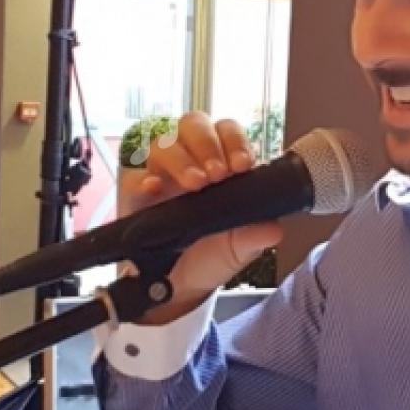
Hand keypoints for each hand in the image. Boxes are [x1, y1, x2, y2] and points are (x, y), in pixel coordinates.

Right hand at [120, 112, 283, 324]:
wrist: (177, 286)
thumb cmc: (209, 258)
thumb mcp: (237, 251)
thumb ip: (254, 238)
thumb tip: (273, 229)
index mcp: (221, 165)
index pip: (228, 133)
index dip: (235, 141)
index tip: (241, 165)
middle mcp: (191, 161)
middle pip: (194, 124)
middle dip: (207, 143)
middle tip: (216, 174)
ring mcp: (162, 173)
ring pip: (165, 142)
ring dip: (181, 158)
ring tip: (195, 184)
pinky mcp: (136, 191)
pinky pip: (135, 173)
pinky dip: (144, 178)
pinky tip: (154, 190)